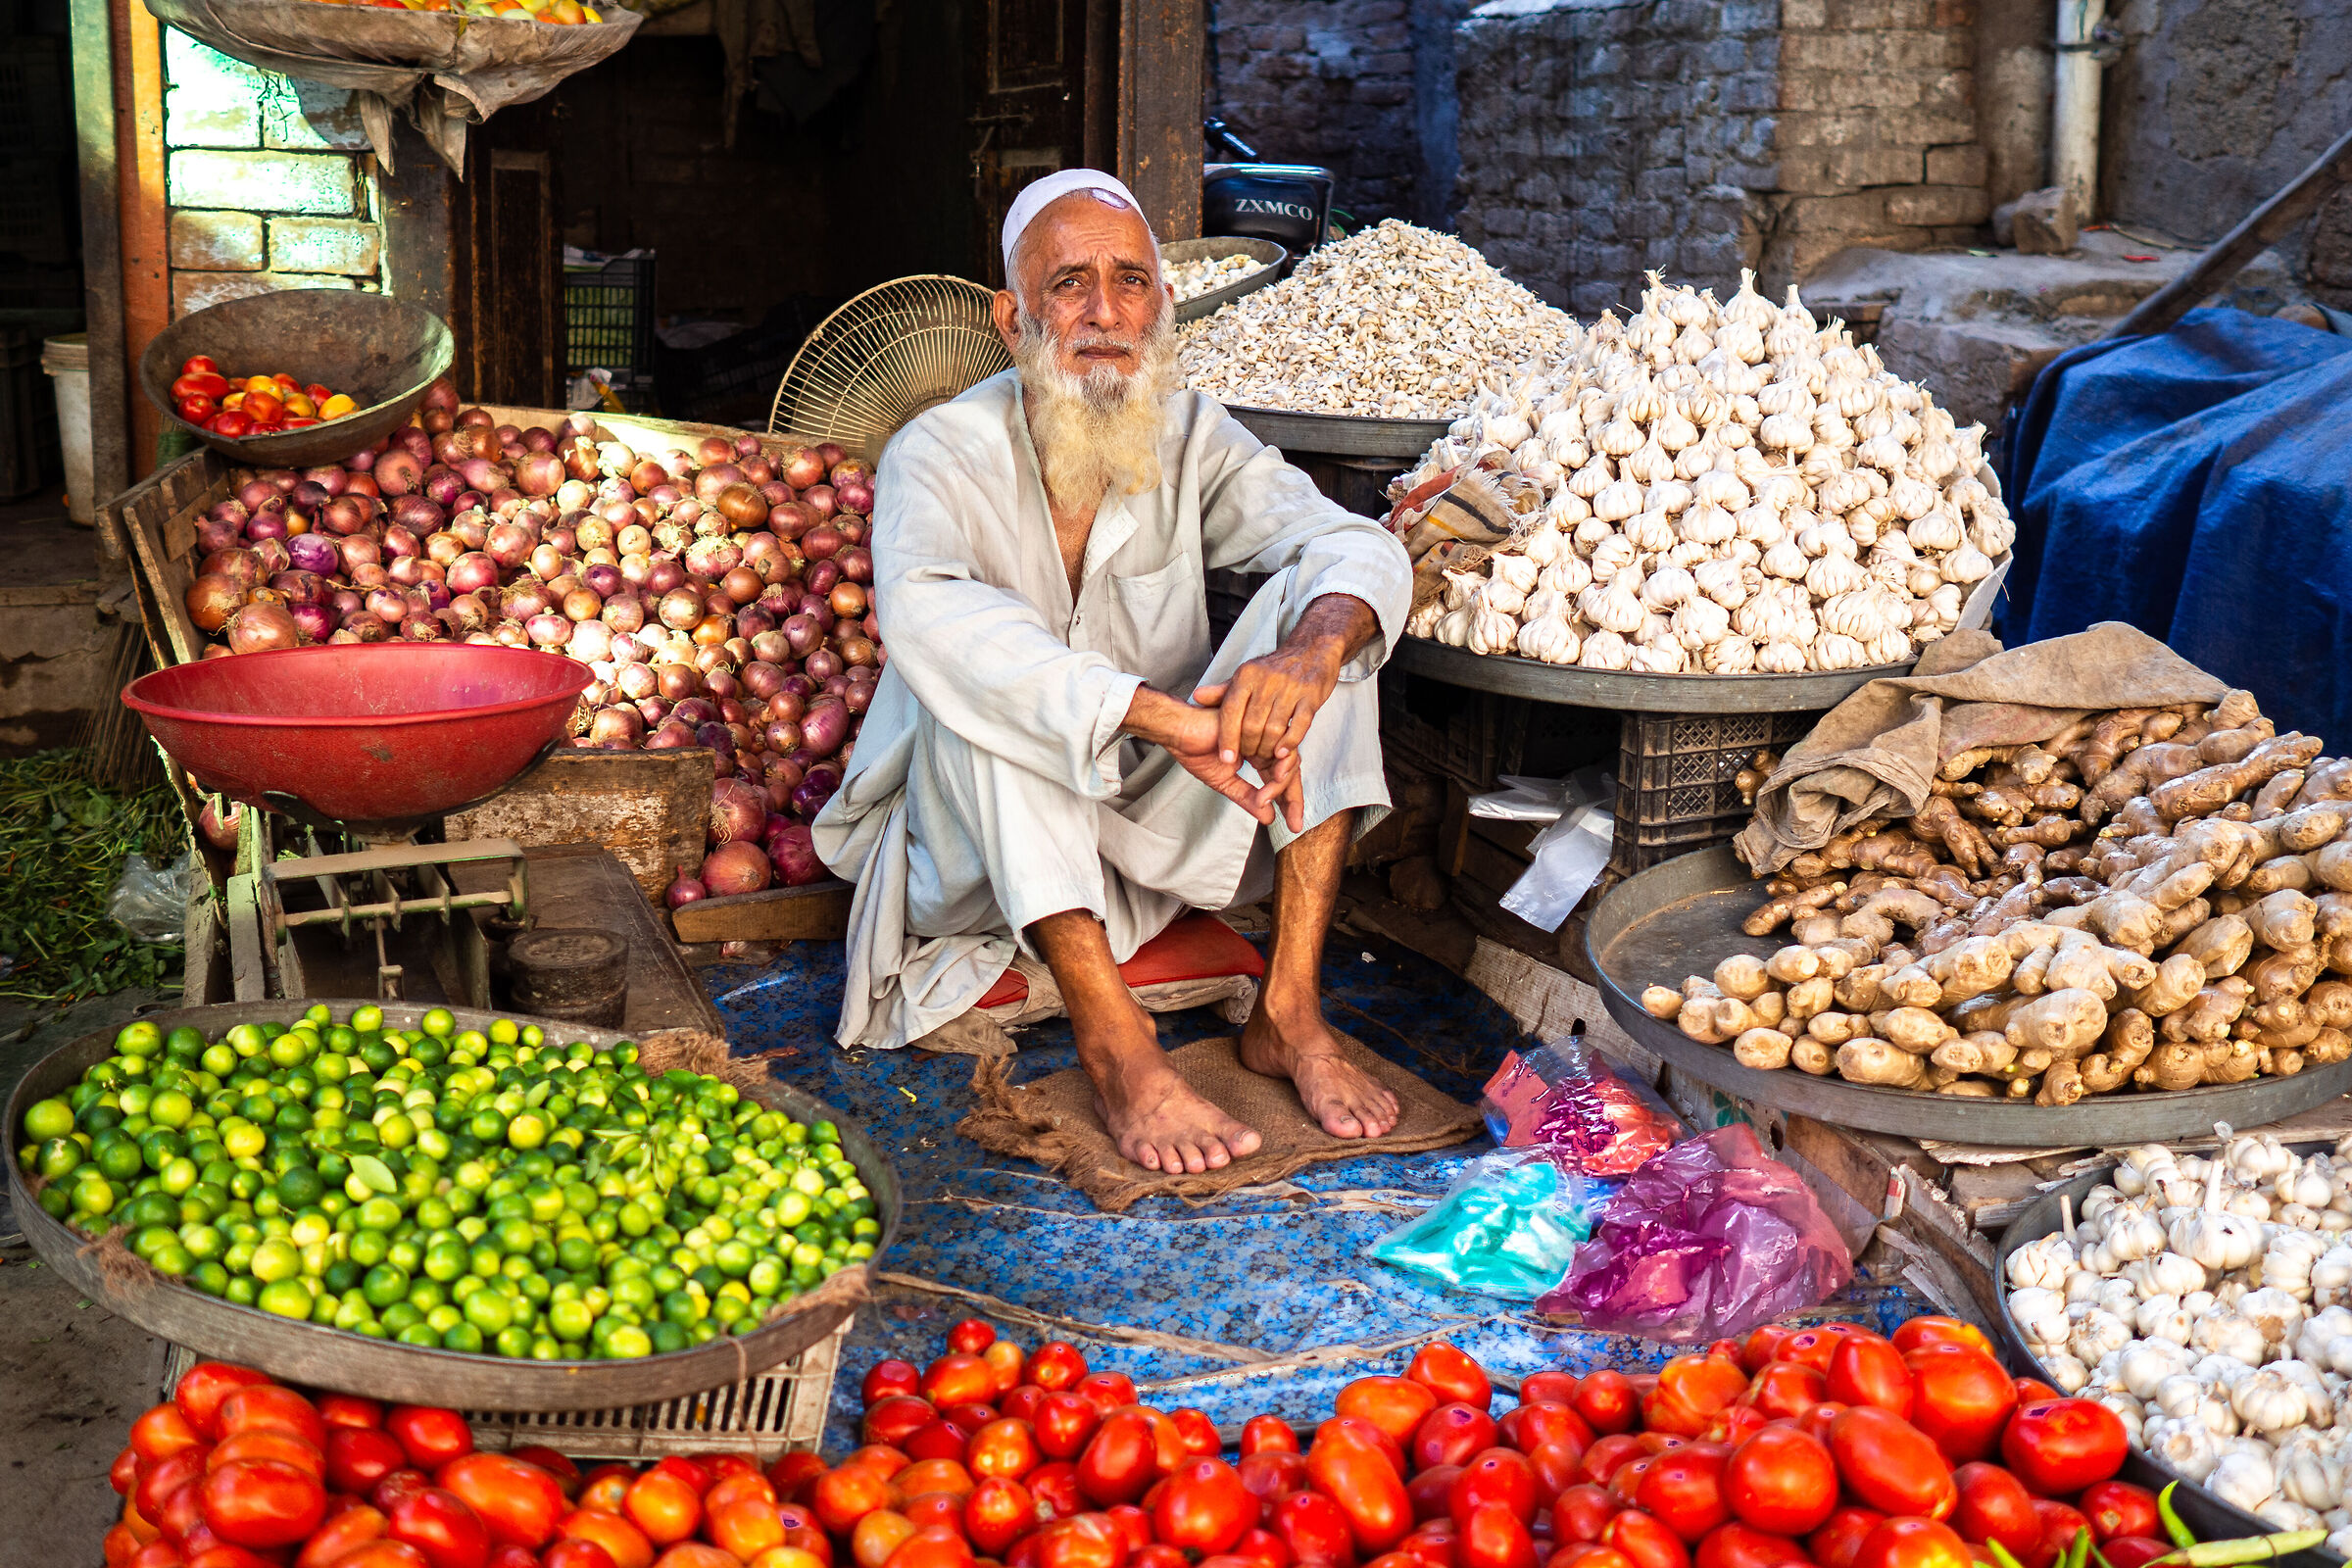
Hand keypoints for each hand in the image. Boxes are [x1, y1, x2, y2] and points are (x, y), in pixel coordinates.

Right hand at [1123, 688, 1298, 825]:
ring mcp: (1264, 732)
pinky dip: (1279, 769)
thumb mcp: (1225, 782)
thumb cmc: (1195, 750)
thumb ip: (1248, 798)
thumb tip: (1269, 818)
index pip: (1279, 779)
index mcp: (1258, 754)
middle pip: (1290, 771)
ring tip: (1265, 799)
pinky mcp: (1262, 725)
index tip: (1292, 824)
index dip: (1288, 802)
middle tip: (1294, 823)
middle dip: (1295, 800)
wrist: (1178, 732)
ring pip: (1289, 762)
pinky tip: (1271, 783)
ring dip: (1280, 786)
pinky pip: (1281, 749)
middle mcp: (1265, 742)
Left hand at [1191, 593, 1376, 777]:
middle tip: (1250, 759)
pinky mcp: (1311, 696)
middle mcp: (1267, 680)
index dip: (1227, 737)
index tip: (1226, 758)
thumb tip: (1196, 697)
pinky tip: (1282, 754)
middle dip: (1249, 747)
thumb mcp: (1245, 676)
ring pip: (1274, 728)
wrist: (1311, 650)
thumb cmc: (1273, 670)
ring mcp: (1291, 688)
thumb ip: (1222, 691)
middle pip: (1252, 724)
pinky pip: (1299, 726)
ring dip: (1267, 749)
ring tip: (1264, 758)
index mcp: (1246, 676)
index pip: (1231, 711)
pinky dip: (1289, 743)